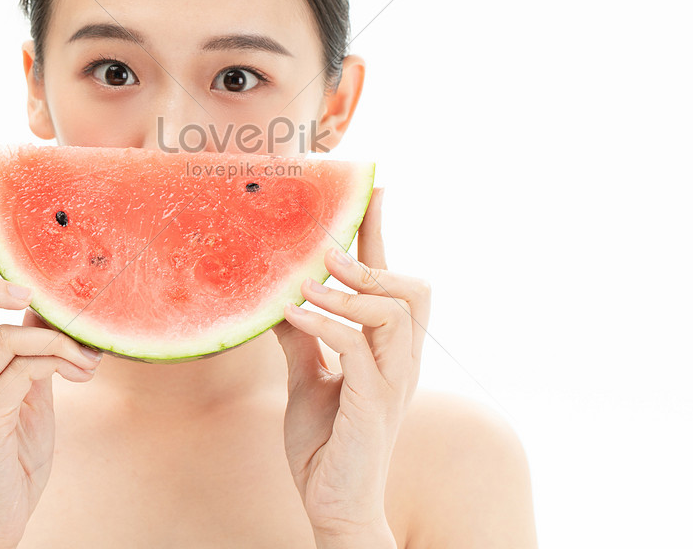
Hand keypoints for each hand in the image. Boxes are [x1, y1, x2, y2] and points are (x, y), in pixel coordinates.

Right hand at [0, 201, 103, 548]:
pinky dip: (59, 361)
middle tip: (23, 287)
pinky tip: (81, 374)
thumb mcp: (28, 386)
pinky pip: (22, 367)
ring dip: (54, 338)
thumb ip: (31, 343)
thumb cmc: (12, 448)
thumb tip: (56, 301)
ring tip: (85, 357)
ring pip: (1, 335)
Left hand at [272, 188, 430, 542]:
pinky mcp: (374, 404)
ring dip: (347, 290)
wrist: (334, 503)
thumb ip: (302, 338)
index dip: (382, 235)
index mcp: (387, 350)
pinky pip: (358, 346)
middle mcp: (400, 360)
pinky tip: (295, 316)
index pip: (391, 280)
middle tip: (327, 248)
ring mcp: (392, 382)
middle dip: (373, 258)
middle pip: (414, 288)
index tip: (373, 190)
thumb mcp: (308, 379)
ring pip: (393, 309)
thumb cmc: (327, 443)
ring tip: (304, 285)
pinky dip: (326, 323)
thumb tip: (278, 296)